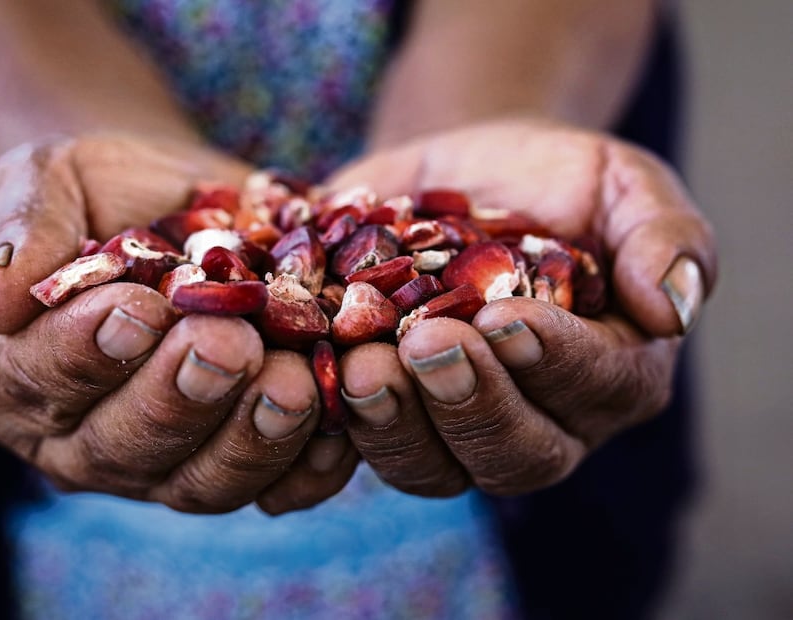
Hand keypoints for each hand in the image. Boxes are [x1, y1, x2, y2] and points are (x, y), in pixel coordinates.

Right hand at [0, 135, 358, 512]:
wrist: (184, 206)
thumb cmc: (103, 192)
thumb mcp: (50, 176)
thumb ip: (21, 222)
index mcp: (1, 371)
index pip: (29, 378)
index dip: (81, 352)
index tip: (136, 308)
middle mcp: (74, 437)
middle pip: (119, 447)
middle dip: (178, 398)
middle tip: (228, 346)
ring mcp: (160, 462)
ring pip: (199, 484)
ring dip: (250, 438)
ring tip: (293, 381)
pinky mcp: (235, 462)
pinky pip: (276, 488)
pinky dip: (310, 462)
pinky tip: (341, 415)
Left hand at [327, 118, 716, 495]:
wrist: (461, 179)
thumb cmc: (552, 181)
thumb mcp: (621, 184)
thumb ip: (663, 238)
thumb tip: (676, 310)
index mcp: (608, 373)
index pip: (594, 388)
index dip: (551, 362)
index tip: (504, 316)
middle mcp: (538, 419)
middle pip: (513, 452)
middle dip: (468, 403)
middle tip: (423, 343)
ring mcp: (454, 429)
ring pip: (432, 467)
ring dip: (395, 426)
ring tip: (360, 368)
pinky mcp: (387, 416)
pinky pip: (358, 452)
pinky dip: (332, 429)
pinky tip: (306, 385)